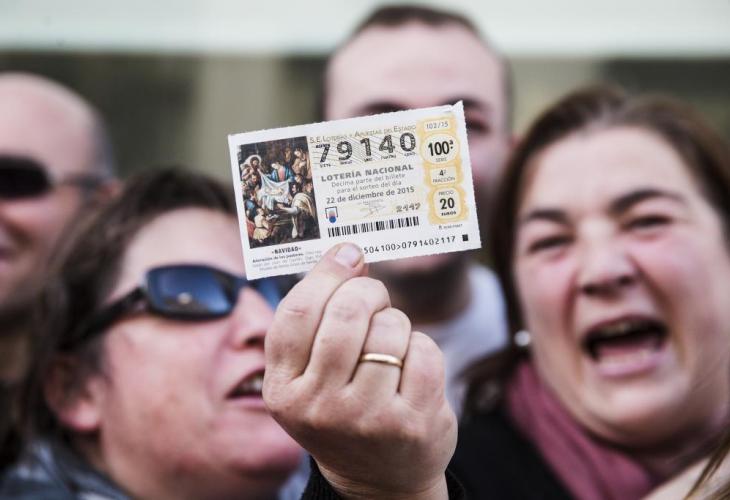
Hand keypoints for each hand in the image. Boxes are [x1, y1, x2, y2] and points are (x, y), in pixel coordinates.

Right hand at [264, 244, 456, 499]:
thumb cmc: (343, 409)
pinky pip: (425, 351)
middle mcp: (318, 407)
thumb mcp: (312, 375)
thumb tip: (349, 253)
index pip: (298, 312)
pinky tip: (412, 369)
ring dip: (397, 324)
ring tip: (391, 345)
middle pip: (347, 312)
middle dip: (369, 291)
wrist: (379, 479)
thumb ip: (320, 319)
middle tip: (375, 297)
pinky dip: (422, 347)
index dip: (326, 273)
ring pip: (390, 328)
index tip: (348, 252)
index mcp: (283, 390)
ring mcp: (366, 418)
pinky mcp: (411, 423)